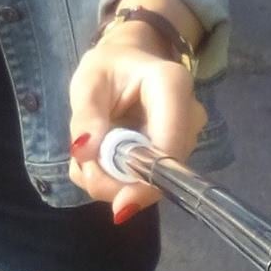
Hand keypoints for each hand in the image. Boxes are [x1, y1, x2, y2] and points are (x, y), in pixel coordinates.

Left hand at [67, 41, 207, 222]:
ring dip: (111, 179)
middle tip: (81, 164)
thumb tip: (85, 154)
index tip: (118, 206)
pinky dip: (115, 179)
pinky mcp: (173, 155)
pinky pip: (144, 181)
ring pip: (150, 182)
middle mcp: (188, 116)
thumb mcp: (87, 83)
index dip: (146, 182)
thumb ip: (86, 116)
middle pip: (161, 173)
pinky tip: (100, 155)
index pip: (168, 147)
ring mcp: (184, 139)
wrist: (127, 64)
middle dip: (116, 182)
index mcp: (171, 85)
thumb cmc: (108, 68)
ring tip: (88, 150)